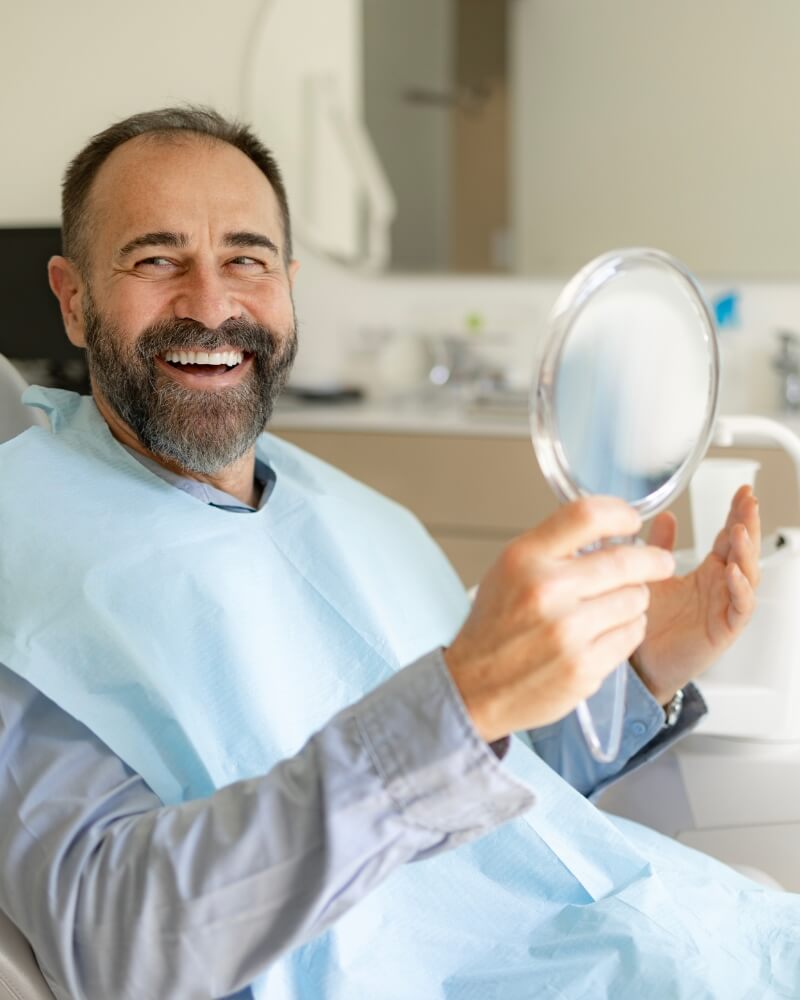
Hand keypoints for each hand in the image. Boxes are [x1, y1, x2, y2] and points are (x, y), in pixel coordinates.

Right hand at [444, 497, 675, 742]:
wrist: (473, 687)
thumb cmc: (494, 627)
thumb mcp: (510, 569)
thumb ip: (555, 547)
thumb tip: (609, 530)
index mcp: (525, 558)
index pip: (587, 515)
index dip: (620, 513)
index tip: (632, 521)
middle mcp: (546, 590)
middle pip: (626, 560)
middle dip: (652, 561)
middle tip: (660, 563)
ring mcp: (567, 631)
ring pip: (636, 599)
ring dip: (633, 600)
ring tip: (613, 606)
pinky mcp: (583, 666)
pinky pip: (632, 634)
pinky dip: (627, 631)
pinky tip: (606, 632)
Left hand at [631, 485, 760, 703]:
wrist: (641, 664)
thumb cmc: (649, 623)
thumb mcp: (653, 576)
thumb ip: (660, 547)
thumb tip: (666, 516)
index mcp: (708, 572)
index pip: (729, 537)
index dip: (738, 514)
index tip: (744, 491)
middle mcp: (721, 587)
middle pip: (744, 551)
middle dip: (748, 524)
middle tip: (749, 501)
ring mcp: (725, 607)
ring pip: (748, 576)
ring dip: (745, 552)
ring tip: (739, 531)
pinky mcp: (724, 630)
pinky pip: (741, 607)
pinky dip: (740, 589)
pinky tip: (734, 573)